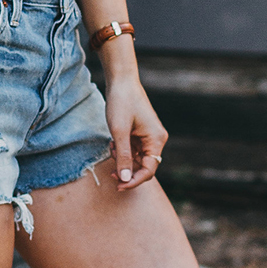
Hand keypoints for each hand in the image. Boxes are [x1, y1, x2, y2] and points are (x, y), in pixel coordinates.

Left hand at [105, 75, 167, 190]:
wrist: (121, 81)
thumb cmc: (121, 103)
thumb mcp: (119, 133)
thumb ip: (123, 157)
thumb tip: (125, 180)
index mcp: (156, 140)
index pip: (149, 170)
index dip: (134, 181)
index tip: (119, 186)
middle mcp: (156, 140)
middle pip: (144, 167)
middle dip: (127, 171)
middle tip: (111, 173)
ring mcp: (149, 137)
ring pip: (137, 160)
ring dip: (122, 160)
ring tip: (110, 147)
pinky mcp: (140, 134)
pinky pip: (133, 151)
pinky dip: (121, 152)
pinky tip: (112, 143)